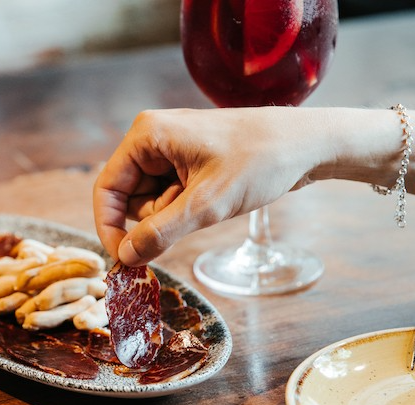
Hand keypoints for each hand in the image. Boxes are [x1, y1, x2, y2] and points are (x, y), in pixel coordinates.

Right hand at [93, 107, 320, 264]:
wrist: (308, 145)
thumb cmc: (260, 162)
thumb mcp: (206, 204)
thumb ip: (160, 232)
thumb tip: (125, 257)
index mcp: (146, 135)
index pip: (107, 189)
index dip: (110, 227)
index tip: (125, 259)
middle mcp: (152, 138)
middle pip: (128, 197)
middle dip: (155, 218)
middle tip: (194, 213)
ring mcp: (170, 150)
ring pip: (150, 201)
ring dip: (174, 214)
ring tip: (211, 200)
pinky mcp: (187, 161)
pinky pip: (170, 196)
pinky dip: (187, 208)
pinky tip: (215, 198)